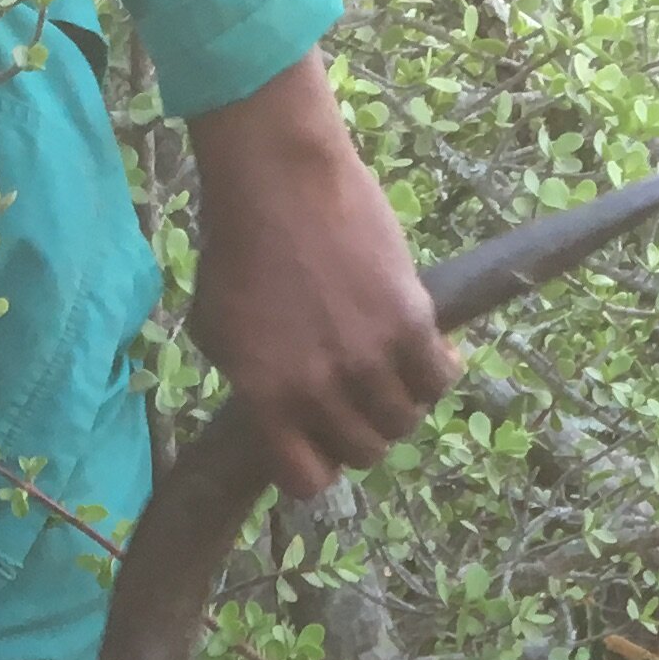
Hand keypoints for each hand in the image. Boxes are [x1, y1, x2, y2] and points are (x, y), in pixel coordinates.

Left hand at [184, 52, 456, 498]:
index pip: (307, 480)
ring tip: (392, 371)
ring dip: (401, 402)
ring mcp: (368, 359)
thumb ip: (252, 384)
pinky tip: (426, 348)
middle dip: (362, 430)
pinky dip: (437, 369)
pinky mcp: (410, 322)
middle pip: (365, 451)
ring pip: (406, 420)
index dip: (318, 464)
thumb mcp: (219, 333)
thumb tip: (281, 420)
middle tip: (361, 397)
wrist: (278, 179)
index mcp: (266, 400)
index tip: (322, 440)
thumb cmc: (235, 248)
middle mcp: (320, 391)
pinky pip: (439, 378)